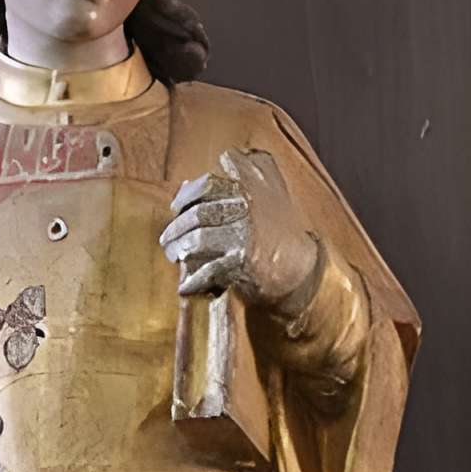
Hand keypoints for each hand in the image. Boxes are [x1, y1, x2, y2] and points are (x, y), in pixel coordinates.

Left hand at [161, 146, 322, 313]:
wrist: (303, 269)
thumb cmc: (278, 232)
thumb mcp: (265, 195)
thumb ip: (233, 183)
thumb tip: (184, 184)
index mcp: (252, 185)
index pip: (208, 183)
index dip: (187, 194)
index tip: (177, 206)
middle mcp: (248, 205)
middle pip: (197, 213)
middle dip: (176, 228)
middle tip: (167, 239)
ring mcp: (245, 233)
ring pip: (197, 239)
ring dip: (179, 250)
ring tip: (173, 256)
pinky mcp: (243, 261)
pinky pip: (208, 270)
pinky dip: (193, 281)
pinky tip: (184, 288)